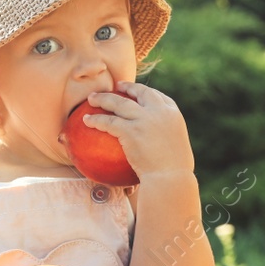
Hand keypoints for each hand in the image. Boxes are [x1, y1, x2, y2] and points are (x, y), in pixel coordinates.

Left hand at [65, 80, 194, 180]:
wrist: (171, 178)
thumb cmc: (175, 174)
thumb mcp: (177, 151)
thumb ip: (167, 143)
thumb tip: (159, 151)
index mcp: (173, 115)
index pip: (159, 97)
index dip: (146, 92)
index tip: (138, 93)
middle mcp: (159, 112)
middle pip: (140, 92)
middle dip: (127, 87)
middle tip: (116, 86)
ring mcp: (144, 119)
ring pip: (119, 102)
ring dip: (103, 98)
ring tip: (92, 98)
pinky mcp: (130, 130)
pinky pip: (108, 121)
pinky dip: (96, 119)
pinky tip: (86, 120)